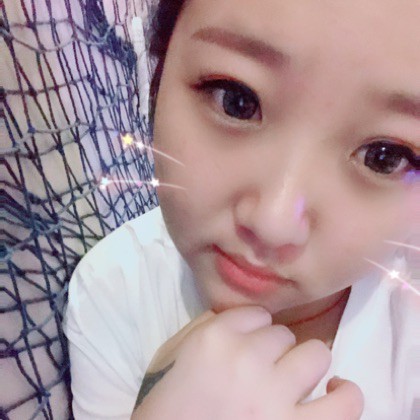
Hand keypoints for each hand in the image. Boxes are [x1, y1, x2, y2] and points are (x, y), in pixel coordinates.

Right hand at [131, 306, 363, 419]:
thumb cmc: (165, 406)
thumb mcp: (169, 355)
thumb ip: (202, 326)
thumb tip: (240, 316)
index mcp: (215, 338)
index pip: (256, 314)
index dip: (252, 331)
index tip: (245, 346)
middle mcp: (248, 360)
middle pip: (283, 334)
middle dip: (273, 350)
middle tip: (260, 372)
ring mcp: (275, 397)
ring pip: (316, 354)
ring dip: (304, 365)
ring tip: (293, 380)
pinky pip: (346, 404)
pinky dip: (346, 394)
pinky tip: (334, 391)